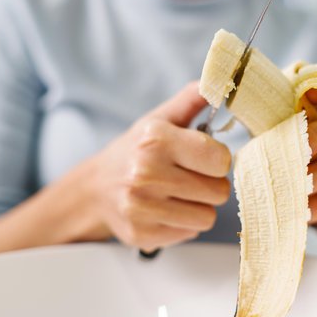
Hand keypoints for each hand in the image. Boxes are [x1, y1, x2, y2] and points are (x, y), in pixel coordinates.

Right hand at [84, 81, 230, 251]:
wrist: (95, 187)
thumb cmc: (135, 150)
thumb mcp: (159, 119)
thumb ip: (191, 99)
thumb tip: (217, 82)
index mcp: (156, 140)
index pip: (220, 160)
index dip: (218, 160)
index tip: (204, 158)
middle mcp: (146, 174)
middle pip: (218, 191)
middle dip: (210, 184)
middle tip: (189, 177)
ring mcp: (142, 208)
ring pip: (207, 216)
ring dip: (199, 206)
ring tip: (178, 194)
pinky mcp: (141, 234)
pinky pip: (190, 232)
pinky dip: (183, 223)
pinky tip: (165, 209)